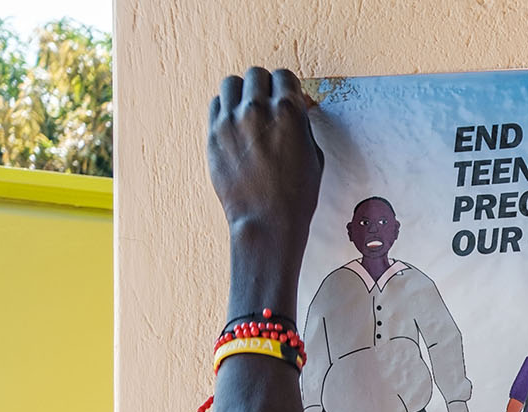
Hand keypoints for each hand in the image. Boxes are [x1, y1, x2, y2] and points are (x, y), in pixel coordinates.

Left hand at [207, 68, 322, 246]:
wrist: (267, 222)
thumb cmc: (296, 195)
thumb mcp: (314, 156)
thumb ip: (302, 125)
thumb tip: (296, 109)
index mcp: (288, 113)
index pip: (284, 76)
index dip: (288, 86)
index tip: (288, 97)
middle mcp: (257, 110)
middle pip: (256, 75)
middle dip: (265, 85)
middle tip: (268, 101)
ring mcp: (231, 120)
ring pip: (231, 83)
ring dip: (242, 92)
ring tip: (247, 109)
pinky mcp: (213, 134)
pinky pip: (216, 105)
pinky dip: (226, 109)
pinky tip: (235, 125)